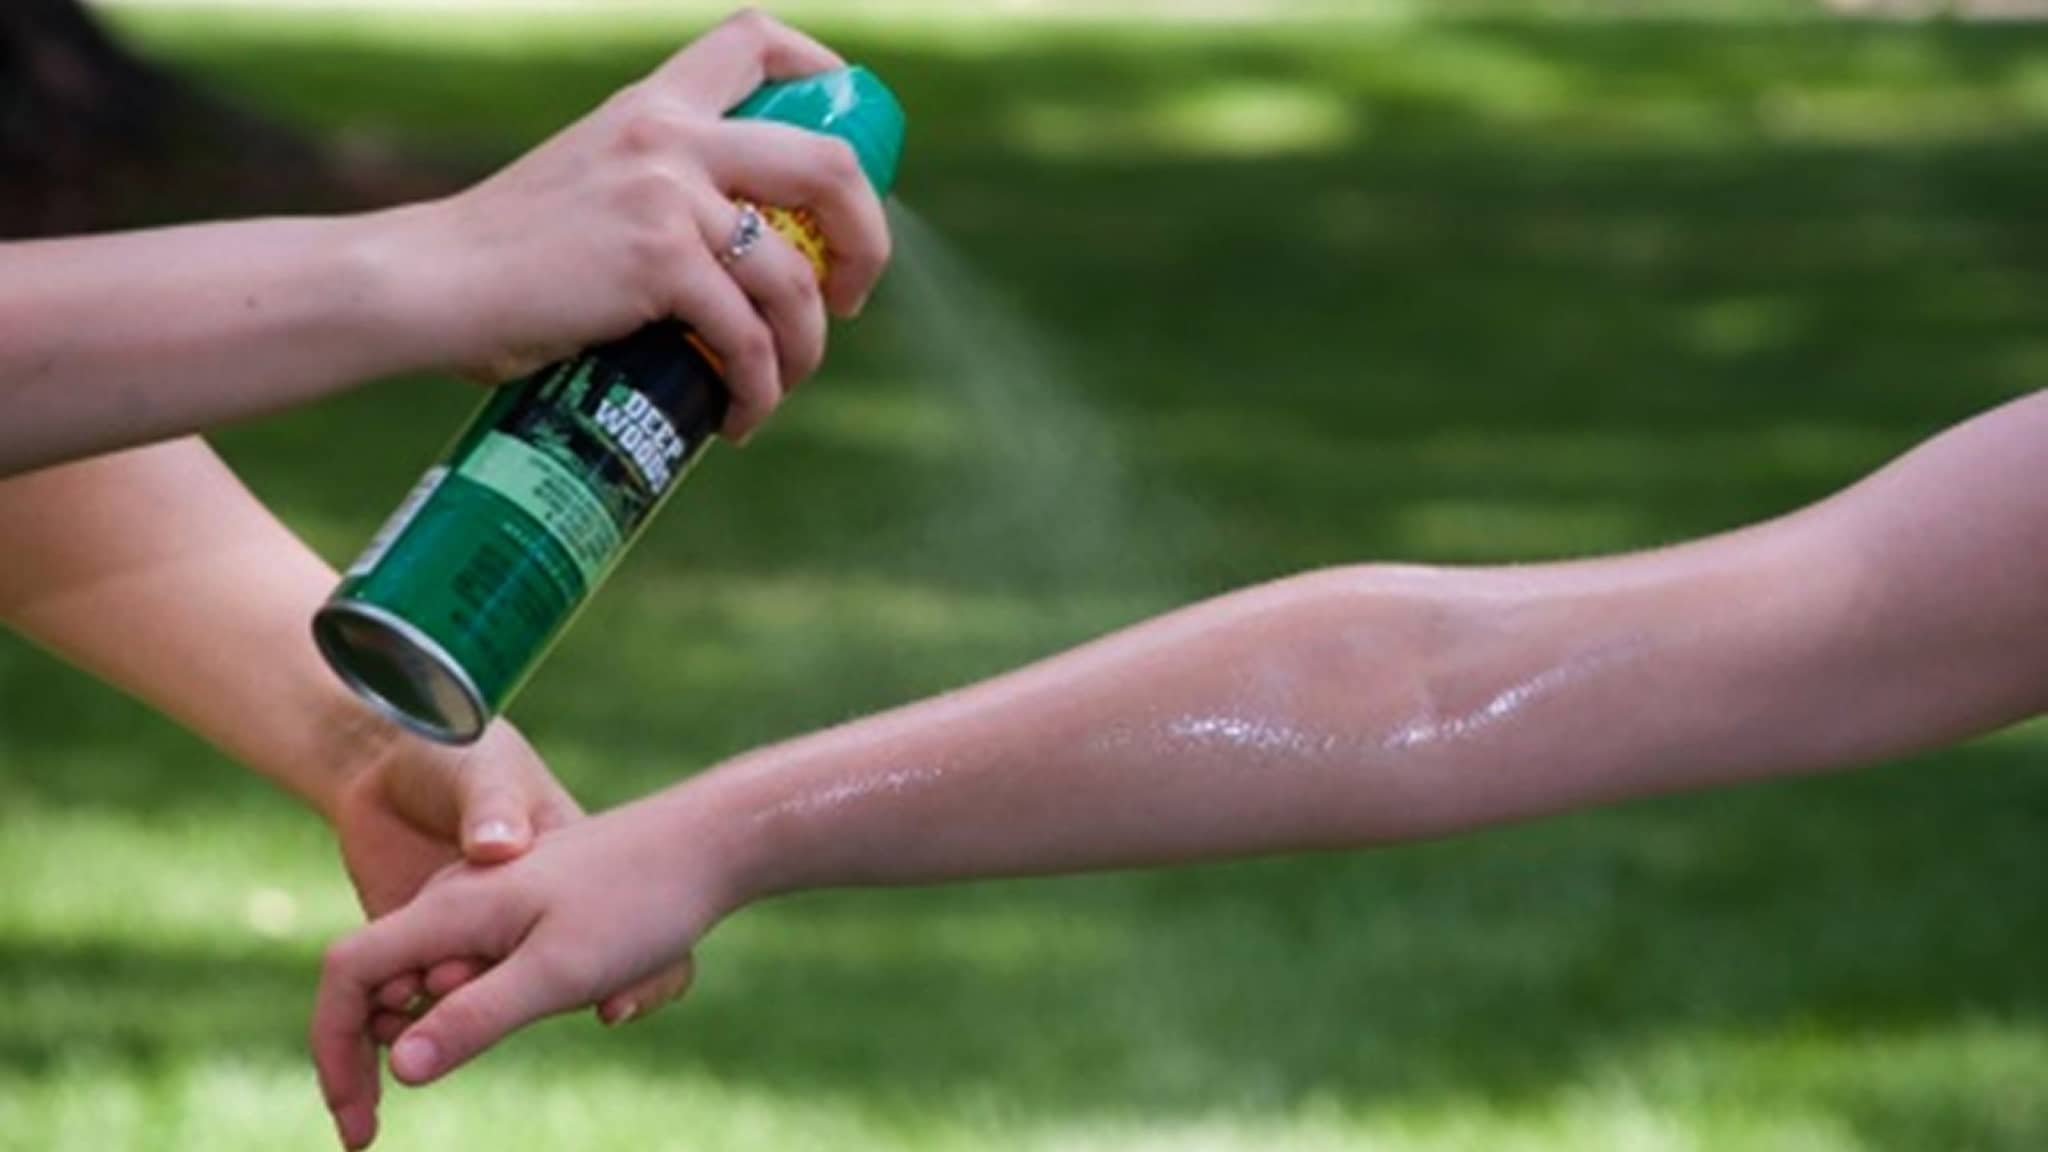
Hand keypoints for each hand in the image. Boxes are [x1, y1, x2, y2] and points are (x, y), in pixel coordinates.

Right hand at [312, 785, 742, 1149]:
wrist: (708, 839)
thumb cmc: (640, 900)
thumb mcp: (559, 972)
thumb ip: (475, 1017)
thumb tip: (399, 1073)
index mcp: (450, 907)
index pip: (349, 973)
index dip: (335, 1046)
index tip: (359, 1121)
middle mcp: (457, 899)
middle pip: (383, 980)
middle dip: (391, 1048)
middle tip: (443, 1101)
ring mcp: (489, 901)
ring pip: (441, 978)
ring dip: (470, 1020)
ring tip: (592, 997)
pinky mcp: (526, 909)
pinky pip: (488, 967)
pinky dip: (507, 998)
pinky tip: (605, 994)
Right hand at [375, 8, 892, 440]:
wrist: (428, 284)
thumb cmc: (502, 258)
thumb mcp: (587, 185)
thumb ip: (654, 193)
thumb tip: (732, 267)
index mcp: (652, 105)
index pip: (754, 40)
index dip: (824, 72)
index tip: (851, 143)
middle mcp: (667, 134)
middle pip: (827, 163)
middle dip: (866, 239)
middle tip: (849, 297)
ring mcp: (665, 195)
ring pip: (794, 277)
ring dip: (806, 347)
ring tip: (776, 388)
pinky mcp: (657, 262)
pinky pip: (746, 336)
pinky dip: (757, 388)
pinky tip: (738, 417)